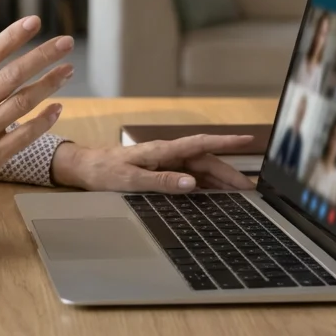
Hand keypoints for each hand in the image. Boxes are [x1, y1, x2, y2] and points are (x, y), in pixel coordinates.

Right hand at [0, 16, 74, 255]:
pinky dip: (43, 121)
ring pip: (23, 102)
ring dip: (49, 84)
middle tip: (66, 42)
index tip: (34, 22)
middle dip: (43, 56)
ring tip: (67, 71)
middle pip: (13, 75)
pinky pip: (24, 136)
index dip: (13, 36)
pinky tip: (57, 109)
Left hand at [51, 135, 255, 193]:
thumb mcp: (131, 179)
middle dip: (229, 173)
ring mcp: (166, 162)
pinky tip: (216, 196)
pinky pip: (189, 176)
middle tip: (251, 189)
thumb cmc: (104, 172)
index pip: (200, 144)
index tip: (247, 140)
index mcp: (163, 151)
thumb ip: (161, 181)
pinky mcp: (161, 171)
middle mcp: (168, 154)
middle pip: (206, 161)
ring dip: (220, 180)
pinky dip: (205, 185)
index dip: (225, 142)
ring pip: (200, 169)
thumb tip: (191, 183)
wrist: (85, 168)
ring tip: (241, 195)